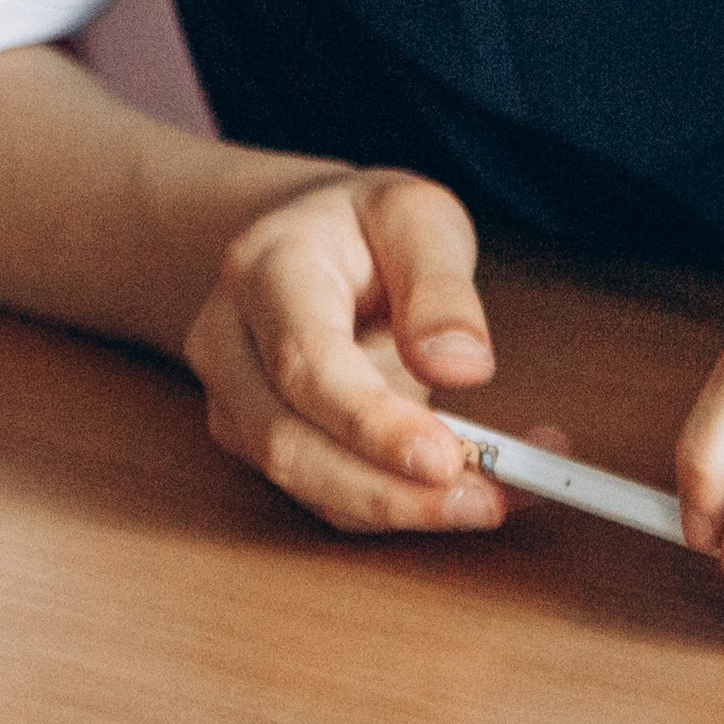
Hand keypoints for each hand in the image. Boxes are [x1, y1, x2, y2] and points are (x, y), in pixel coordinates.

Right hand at [185, 168, 508, 533]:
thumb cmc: (366, 224)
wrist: (307, 236)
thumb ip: (440, 288)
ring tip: (493, 496)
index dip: (371, 422)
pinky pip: (324, 493)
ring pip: (304, 483)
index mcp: (265, 268)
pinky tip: (469, 489)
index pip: (305, 361)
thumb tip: (464, 369)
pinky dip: (397, 504)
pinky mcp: (260, 443)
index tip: (444, 457)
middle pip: (289, 442)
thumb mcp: (417, 216)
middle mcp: (229, 343)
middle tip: (485, 499)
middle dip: (388, 489)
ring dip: (400, 506)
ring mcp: (234, 401)